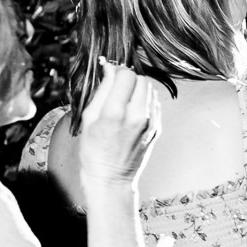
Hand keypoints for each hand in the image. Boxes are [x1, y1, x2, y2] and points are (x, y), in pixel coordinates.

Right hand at [77, 60, 162, 187]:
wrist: (111, 178)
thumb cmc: (94, 150)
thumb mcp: (89, 117)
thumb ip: (102, 90)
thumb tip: (109, 68)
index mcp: (115, 112)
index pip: (126, 75)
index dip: (117, 71)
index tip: (109, 74)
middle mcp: (137, 116)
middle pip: (141, 79)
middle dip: (128, 78)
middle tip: (117, 86)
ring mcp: (151, 123)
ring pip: (150, 90)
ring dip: (137, 88)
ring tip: (124, 99)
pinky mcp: (157, 129)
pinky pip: (154, 104)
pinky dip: (144, 101)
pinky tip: (132, 110)